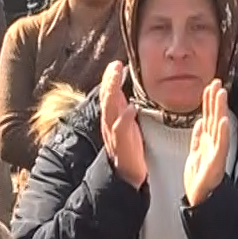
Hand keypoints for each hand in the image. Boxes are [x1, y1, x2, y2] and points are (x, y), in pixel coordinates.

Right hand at [99, 61, 146, 188]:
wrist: (126, 174)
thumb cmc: (128, 147)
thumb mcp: (125, 123)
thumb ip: (123, 108)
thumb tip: (124, 92)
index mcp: (111, 117)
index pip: (108, 94)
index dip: (110, 79)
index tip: (116, 64)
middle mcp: (109, 123)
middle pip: (107, 98)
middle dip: (110, 81)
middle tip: (115, 65)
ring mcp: (113, 133)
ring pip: (110, 109)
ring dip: (113, 92)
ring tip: (117, 78)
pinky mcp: (122, 144)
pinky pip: (121, 129)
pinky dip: (125, 117)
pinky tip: (131, 108)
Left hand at [184, 80, 229, 205]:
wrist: (201, 200)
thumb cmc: (199, 179)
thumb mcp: (195, 152)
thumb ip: (198, 137)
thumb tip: (200, 121)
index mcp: (206, 141)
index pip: (208, 116)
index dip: (208, 101)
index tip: (210, 85)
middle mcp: (213, 143)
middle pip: (214, 117)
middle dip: (215, 99)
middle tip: (217, 82)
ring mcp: (216, 151)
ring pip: (219, 126)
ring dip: (220, 109)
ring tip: (221, 94)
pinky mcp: (217, 162)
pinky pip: (221, 145)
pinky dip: (223, 132)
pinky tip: (225, 121)